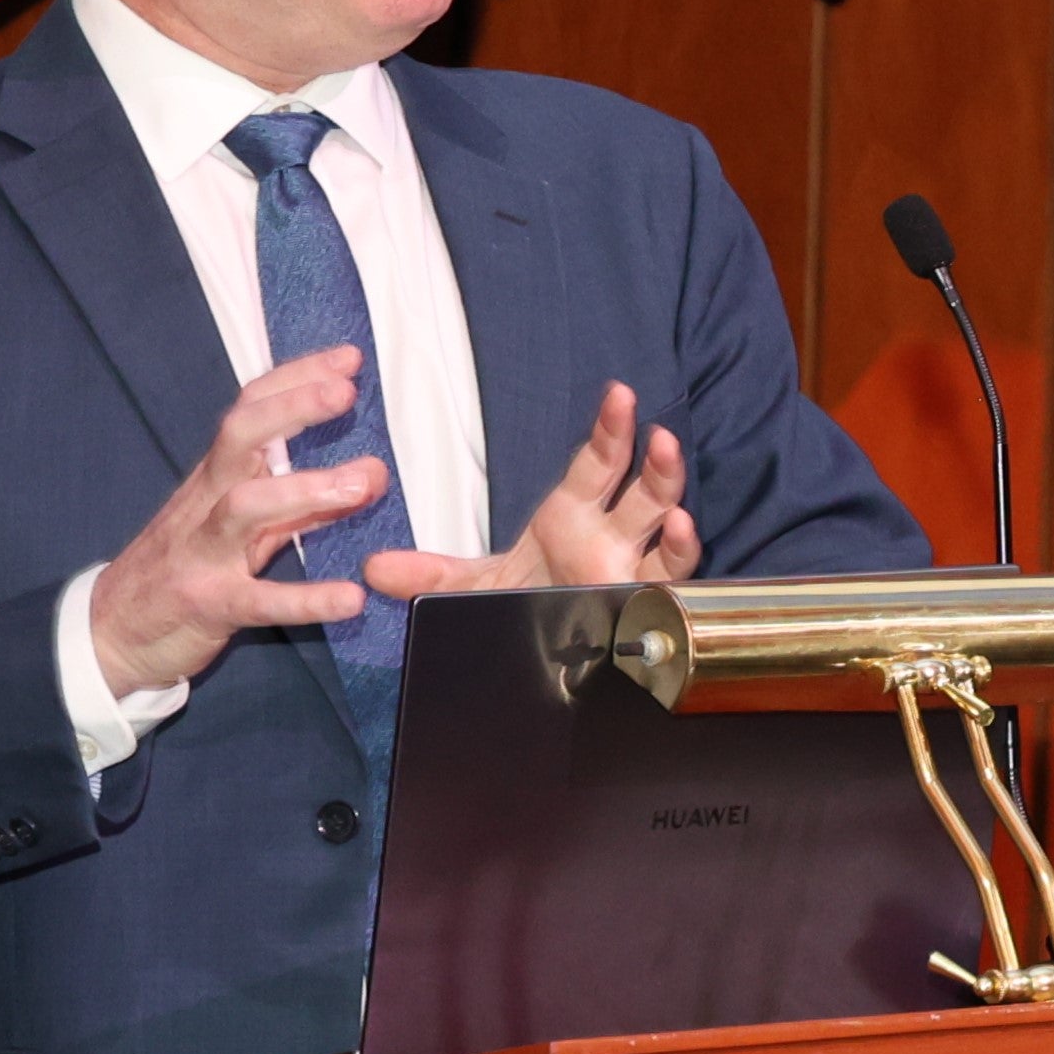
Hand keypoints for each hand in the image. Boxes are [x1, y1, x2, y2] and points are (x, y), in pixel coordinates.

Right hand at [87, 348, 391, 695]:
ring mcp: (203, 552)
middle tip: (346, 394)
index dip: (295, 379)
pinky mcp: (208, 605)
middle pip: (239, 438)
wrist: (111, 632)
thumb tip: (369, 473)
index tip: (347, 358)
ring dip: (304, 489)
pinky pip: (258, 599)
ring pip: (244, 507)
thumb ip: (303, 501)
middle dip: (291, 409)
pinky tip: (350, 599)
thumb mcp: (245, 528)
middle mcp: (206, 504)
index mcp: (216, 478)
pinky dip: (305, 599)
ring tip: (363, 483)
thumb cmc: (185, 568)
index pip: (250, 411)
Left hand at [360, 384, 697, 604]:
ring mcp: (631, 566)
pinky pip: (673, 573)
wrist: (542, 658)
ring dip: (668, 485)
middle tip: (651, 426)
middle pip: (639, 486)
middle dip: (648, 456)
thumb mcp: (474, 589)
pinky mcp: (642, 600)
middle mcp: (609, 536)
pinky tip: (681, 526)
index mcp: (573, 518)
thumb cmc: (524, 608)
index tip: (618, 395)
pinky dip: (680, 548)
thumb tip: (373, 567)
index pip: (598, 464)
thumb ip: (429, 575)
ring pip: (663, 518)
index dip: (610, 431)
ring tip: (669, 453)